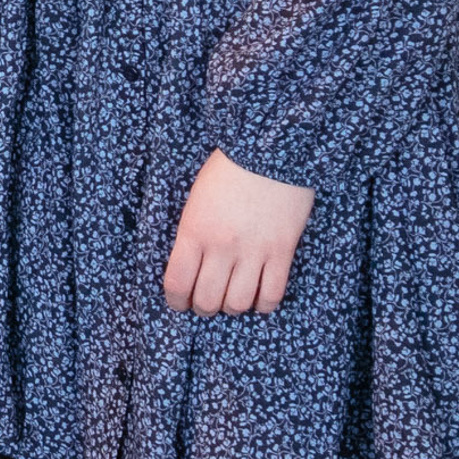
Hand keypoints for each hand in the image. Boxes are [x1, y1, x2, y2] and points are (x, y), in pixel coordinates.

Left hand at [162, 148, 314, 314]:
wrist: (270, 151)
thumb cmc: (227, 171)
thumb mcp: (196, 200)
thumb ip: (191, 234)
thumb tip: (189, 267)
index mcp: (194, 231)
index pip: (177, 283)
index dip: (175, 301)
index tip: (179, 302)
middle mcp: (221, 246)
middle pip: (207, 300)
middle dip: (202, 307)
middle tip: (205, 302)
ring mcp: (254, 251)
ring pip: (238, 303)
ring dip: (232, 307)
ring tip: (231, 298)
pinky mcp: (282, 252)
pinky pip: (272, 295)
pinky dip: (263, 304)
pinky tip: (257, 295)